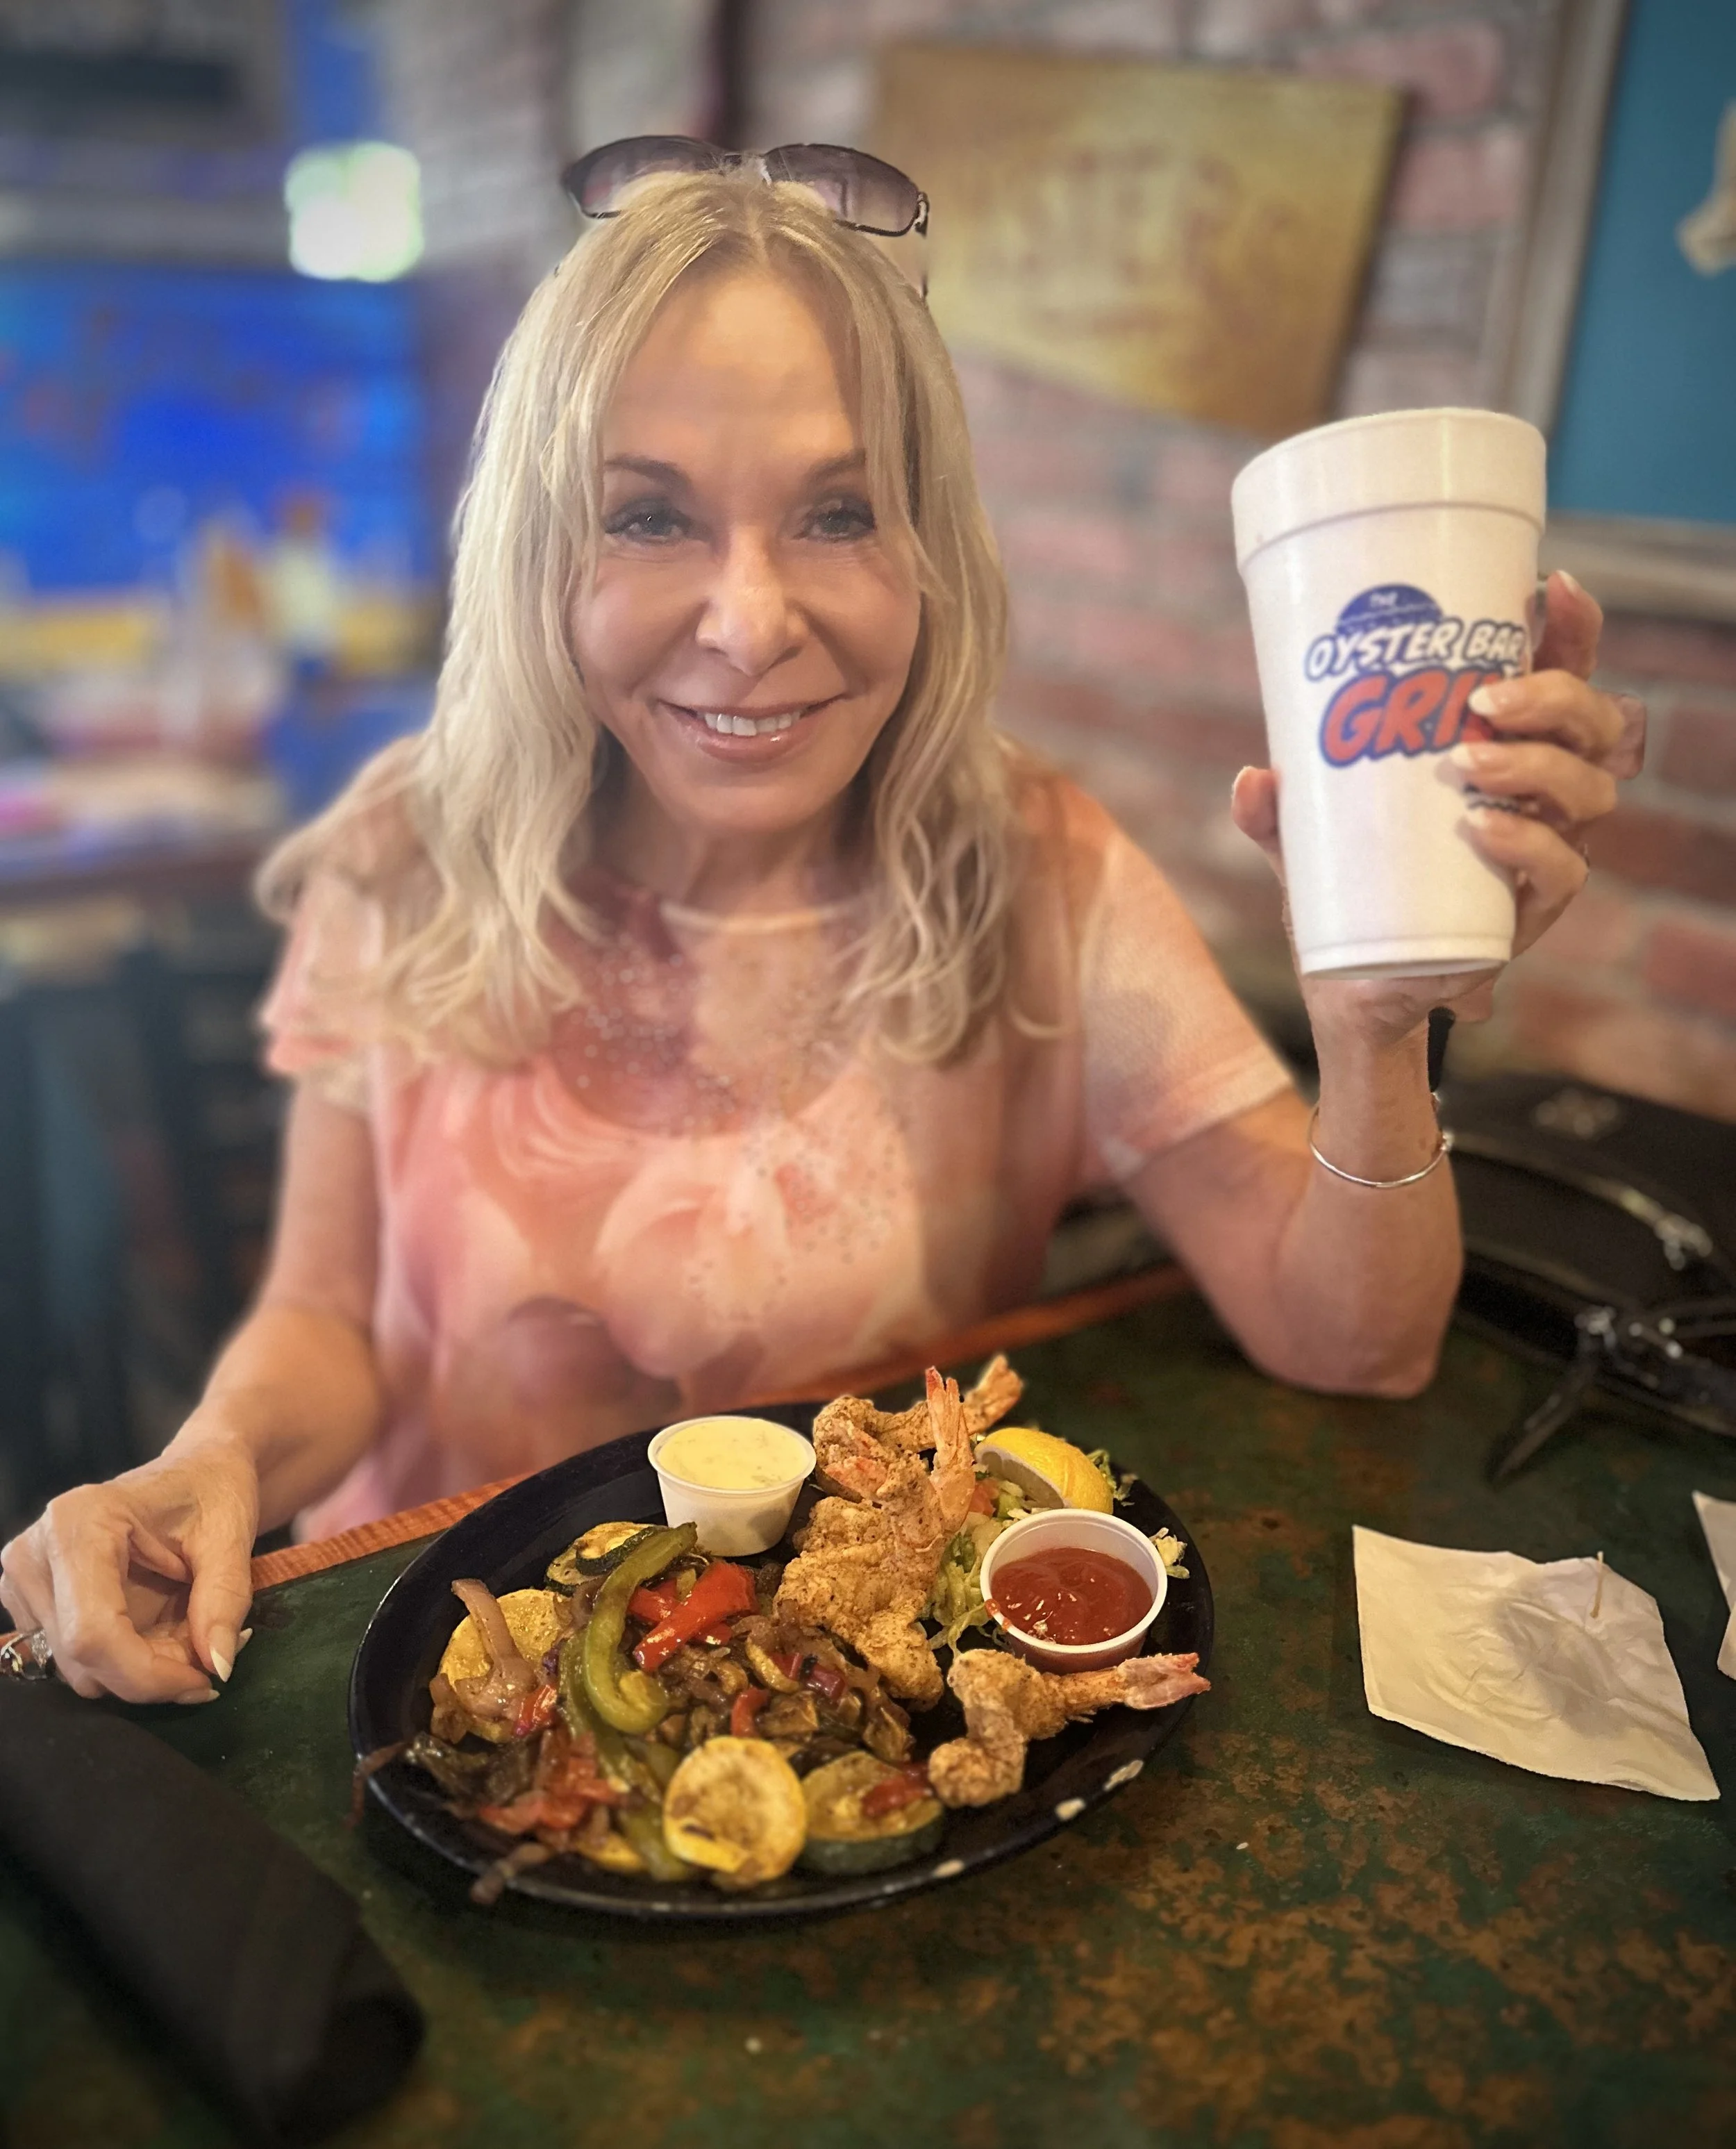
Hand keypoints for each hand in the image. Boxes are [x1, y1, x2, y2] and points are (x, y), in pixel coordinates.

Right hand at [0, 1432, 257, 1703]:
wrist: (196, 1469)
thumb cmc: (213, 1490)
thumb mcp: (232, 1536)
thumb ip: (224, 1600)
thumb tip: (217, 1666)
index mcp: (80, 1523)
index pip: (93, 1634)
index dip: (147, 1675)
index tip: (204, 1682)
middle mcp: (36, 1552)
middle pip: (83, 1658)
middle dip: (152, 1670)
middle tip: (205, 1646)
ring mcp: (25, 1579)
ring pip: (79, 1667)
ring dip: (140, 1665)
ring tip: (182, 1624)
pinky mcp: (29, 1600)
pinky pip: (74, 1659)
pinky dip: (123, 1657)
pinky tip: (155, 1623)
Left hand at [1231, 569, 1643, 1041]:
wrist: (1355, 986)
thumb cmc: (1346, 886)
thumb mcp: (1302, 840)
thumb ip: (1273, 811)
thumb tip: (1255, 775)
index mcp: (1507, 749)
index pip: (1563, 677)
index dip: (1570, 629)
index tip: (1547, 585)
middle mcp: (1543, 794)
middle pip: (1592, 727)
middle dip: (1554, 697)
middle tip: (1486, 699)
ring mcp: (1545, 850)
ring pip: (1587, 792)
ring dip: (1536, 766)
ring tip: (1469, 764)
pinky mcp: (1532, 909)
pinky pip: (1560, 870)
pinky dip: (1527, 844)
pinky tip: (1483, 830)